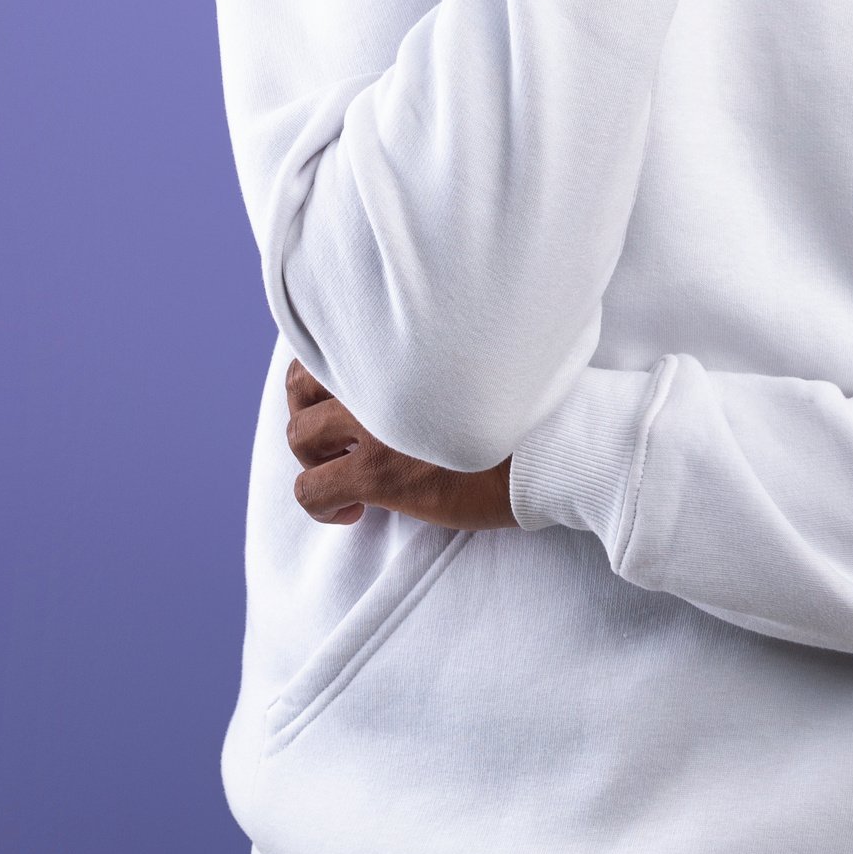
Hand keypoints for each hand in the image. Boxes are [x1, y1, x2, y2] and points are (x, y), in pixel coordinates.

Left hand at [285, 360, 517, 529]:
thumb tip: (418, 377)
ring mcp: (372, 422)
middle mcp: (377, 373)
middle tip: (336, 440)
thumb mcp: (477, 360)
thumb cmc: (531, 409)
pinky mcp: (376, 471)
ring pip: (299, 435)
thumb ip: (432, 360)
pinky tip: (354, 513)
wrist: (553, 447)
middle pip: (300, 381)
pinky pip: (311, 490)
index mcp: (402, 343)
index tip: (348, 403)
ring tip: (346, 477)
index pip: (330, 339)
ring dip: (314, 459)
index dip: (329, 376)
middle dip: (308, 411)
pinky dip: (321, 506)